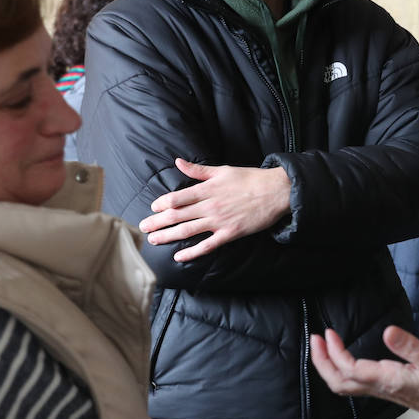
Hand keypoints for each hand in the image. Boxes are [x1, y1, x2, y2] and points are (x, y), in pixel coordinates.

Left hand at [139, 158, 290, 261]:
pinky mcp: (230, 233)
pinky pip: (207, 245)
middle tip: (143, 228)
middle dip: (157, 222)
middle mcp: (209, 206)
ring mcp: (219, 221)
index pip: (176, 198)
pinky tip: (179, 256)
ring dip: (167, 236)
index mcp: (207, 189)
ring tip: (153, 240)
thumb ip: (198, 170)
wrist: (275, 191)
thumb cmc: (250, 179)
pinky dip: (192, 252)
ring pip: (187, 230)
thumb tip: (178, 162)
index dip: (161, 204)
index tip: (152, 208)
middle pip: (176, 215)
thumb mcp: (222, 170)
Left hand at [310, 326, 418, 412]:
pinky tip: (344, 360)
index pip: (349, 368)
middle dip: (322, 362)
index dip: (334, 352)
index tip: (328, 333)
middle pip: (339, 382)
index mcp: (387, 379)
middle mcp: (380, 388)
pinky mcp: (386, 391)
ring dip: (329, 367)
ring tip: (323, 347)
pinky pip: (354, 385)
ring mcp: (381, 391)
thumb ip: (410, 346)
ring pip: (344, 386)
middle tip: (315, 339)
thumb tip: (388, 331)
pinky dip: (341, 372)